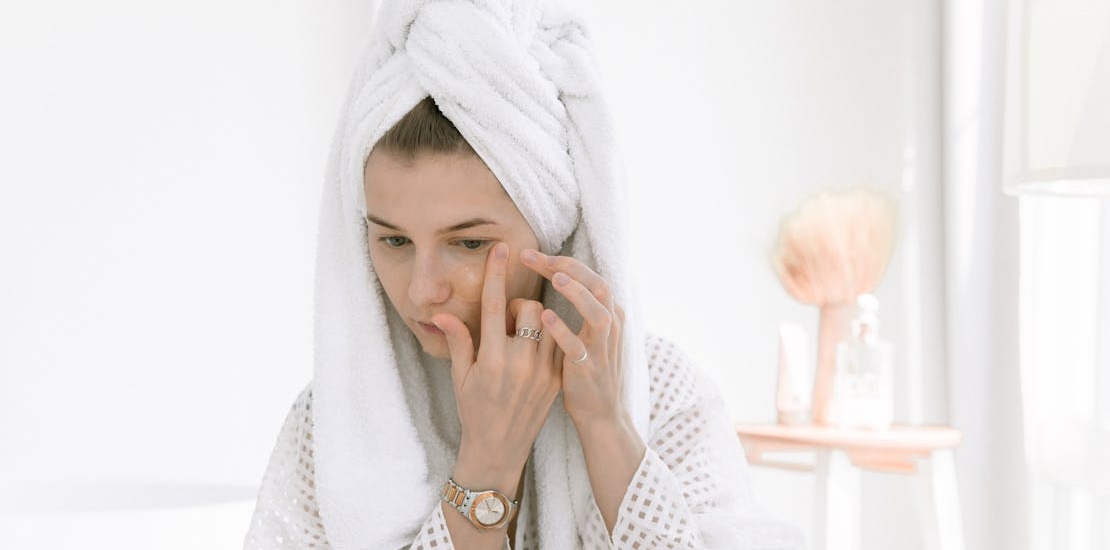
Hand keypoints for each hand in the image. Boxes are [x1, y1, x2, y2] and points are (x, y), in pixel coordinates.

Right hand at [432, 242, 561, 491]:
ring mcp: (543, 372)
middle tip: (507, 320)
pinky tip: (537, 346)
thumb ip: (457, 341)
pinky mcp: (557, 380)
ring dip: (538, 320)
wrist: (499, 450)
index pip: (494, 306)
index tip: (501, 249)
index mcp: (492, 360)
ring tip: (522, 334)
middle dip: (519, 305)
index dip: (497, 274)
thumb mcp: (460, 377)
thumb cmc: (474, 412)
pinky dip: (551, 337)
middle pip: (530, 308)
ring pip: (551, 323)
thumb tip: (440, 313)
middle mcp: (520, 363)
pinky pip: (560, 344)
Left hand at [520, 248, 628, 428]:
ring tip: (555, 277)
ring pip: (598, 314)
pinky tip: (546, 317)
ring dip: (578, 293)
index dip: (563, 263)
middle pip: (598, 286)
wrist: (601, 414)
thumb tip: (560, 276)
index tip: (532, 254)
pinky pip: (578, 348)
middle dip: (568, 268)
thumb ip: (580, 307)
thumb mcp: (589, 335)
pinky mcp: (588, 369)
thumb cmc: (587, 370)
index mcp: (608, 315)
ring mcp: (602, 349)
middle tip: (535, 256)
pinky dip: (564, 330)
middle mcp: (610, 327)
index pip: (589, 278)